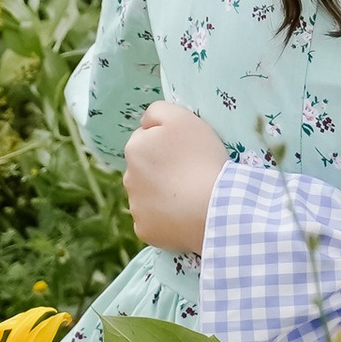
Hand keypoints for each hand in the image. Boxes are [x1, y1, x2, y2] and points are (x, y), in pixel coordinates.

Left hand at [124, 99, 229, 256]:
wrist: (213, 206)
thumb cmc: (199, 157)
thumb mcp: (182, 118)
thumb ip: (158, 111)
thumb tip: (144, 122)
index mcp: (135, 149)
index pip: (147, 140)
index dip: (168, 143)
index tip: (186, 151)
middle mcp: (128, 178)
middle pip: (146, 169)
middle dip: (162, 169)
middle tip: (190, 172)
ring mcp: (136, 208)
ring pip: (149, 195)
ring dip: (164, 193)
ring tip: (191, 195)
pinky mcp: (145, 231)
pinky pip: (155, 220)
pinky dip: (167, 218)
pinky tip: (185, 214)